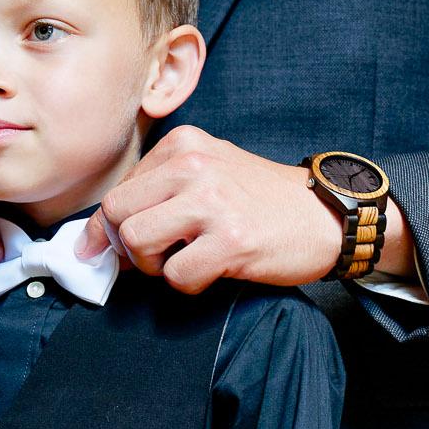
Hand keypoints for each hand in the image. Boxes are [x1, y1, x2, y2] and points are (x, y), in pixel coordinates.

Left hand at [78, 126, 412, 292]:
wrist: (326, 214)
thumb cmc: (261, 199)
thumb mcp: (209, 172)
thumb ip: (159, 191)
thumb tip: (102, 236)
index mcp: (184, 144)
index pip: (118, 190)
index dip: (107, 228)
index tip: (103, 250)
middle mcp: (194, 165)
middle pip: (117, 214)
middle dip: (127, 247)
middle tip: (157, 258)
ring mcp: (212, 202)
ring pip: (137, 242)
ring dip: (155, 266)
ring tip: (186, 260)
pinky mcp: (231, 240)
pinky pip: (177, 275)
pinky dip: (189, 284)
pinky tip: (213, 270)